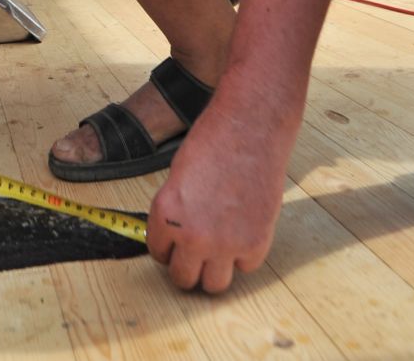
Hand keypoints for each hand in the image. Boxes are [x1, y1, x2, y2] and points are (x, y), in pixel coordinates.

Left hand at [146, 103, 283, 293]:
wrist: (250, 129)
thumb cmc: (214, 143)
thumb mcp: (178, 178)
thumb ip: (175, 213)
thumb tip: (177, 238)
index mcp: (165, 215)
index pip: (158, 254)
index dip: (169, 248)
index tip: (177, 243)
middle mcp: (191, 236)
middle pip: (183, 279)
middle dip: (188, 267)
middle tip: (197, 255)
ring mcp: (224, 244)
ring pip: (214, 285)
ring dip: (215, 270)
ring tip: (220, 252)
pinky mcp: (255, 243)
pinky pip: (245, 266)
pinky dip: (245, 255)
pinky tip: (244, 231)